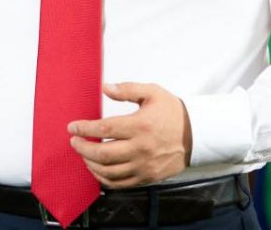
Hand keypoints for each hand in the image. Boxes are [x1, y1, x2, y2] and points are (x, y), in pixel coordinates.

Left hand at [67, 82, 191, 188]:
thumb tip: (105, 88)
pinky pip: (121, 183)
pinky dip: (104, 179)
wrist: (197, 134)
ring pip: (109, 172)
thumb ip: (127, 89)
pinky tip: (97, 169)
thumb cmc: (173, 112)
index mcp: (141, 125)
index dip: (85, 128)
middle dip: (82, 148)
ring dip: (91, 164)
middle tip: (74, 142)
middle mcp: (142, 148)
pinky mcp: (148, 177)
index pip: (105, 129)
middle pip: (103, 154)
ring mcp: (145, 166)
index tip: (73, 127)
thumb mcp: (152, 92)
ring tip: (83, 154)